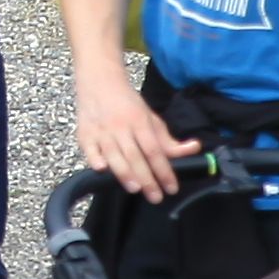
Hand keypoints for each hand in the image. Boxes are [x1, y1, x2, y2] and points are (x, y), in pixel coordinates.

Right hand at [72, 74, 187, 202]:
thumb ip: (169, 140)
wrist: (99, 81)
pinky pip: (89, 150)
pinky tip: (102, 169)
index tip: (171, 187)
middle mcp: (120, 126)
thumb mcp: (151, 119)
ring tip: (135, 189)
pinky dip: (95, 159)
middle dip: (147, 179)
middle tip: (156, 197)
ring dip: (124, 173)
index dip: (164, 171)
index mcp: (139, 121)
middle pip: (135, 156)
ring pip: (113, 155)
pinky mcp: (84, 134)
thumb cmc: (127, 104)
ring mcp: (101, 130)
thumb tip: (194, 148)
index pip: (154, 150)